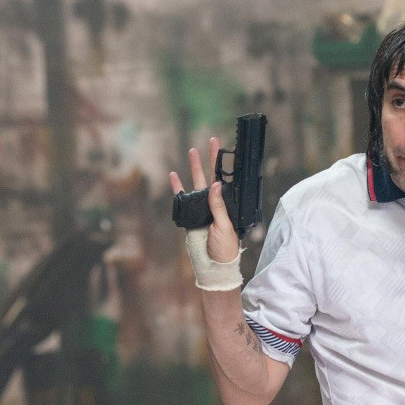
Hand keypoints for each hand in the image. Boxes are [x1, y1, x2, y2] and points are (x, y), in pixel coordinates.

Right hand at [169, 137, 238, 262]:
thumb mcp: (225, 226)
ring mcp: (202, 207)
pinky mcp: (190, 215)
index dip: (228, 166)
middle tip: (213, 140)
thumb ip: (219, 206)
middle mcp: (216, 203)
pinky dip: (177, 187)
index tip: (230, 150)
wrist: (213, 265)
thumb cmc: (225, 248)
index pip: (228, 181)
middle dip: (212, 158)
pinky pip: (182, 198)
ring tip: (193, 150)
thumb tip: (216, 185)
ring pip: (197, 182)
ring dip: (195, 167)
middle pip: (213, 176)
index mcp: (228, 205)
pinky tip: (174, 174)